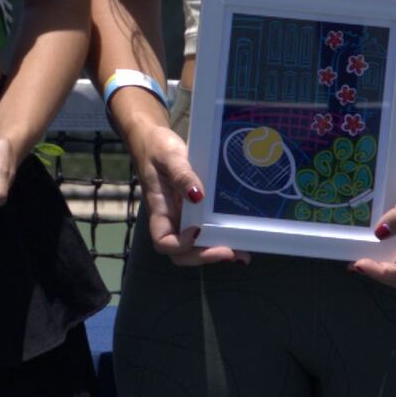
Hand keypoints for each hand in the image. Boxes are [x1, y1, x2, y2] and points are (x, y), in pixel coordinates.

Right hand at [123, 96, 239, 266]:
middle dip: (204, 256)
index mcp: (159, 210)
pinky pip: (206, 232)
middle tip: (229, 252)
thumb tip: (198, 196)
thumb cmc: (156, 148)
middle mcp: (171, 220)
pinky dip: (222, 239)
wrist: (153, 140)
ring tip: (242, 254)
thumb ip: (182, 175)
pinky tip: (240, 241)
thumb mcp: (169, 157)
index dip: (181, 244)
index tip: (197, 229)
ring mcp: (183, 218)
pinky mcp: (195, 212)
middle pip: (181, 254)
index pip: (163, 241)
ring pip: (196, 248)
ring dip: (216, 253)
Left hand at [354, 139, 395, 287]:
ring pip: (392, 262)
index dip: (379, 273)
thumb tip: (379, 234)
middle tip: (353, 259)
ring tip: (352, 250)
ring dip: (373, 261)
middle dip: (375, 272)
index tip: (358, 261)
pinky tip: (360, 236)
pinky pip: (389, 246)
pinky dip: (374, 247)